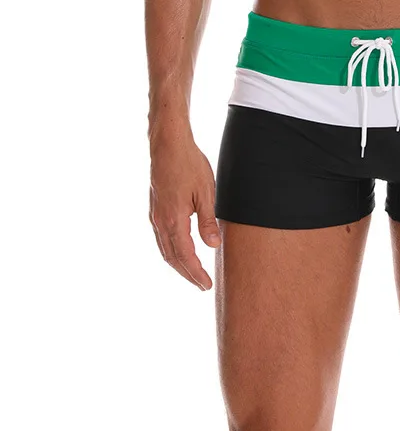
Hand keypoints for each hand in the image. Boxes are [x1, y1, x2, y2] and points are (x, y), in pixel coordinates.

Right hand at [149, 133, 220, 289]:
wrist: (168, 144)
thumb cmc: (189, 164)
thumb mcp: (206, 192)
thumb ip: (208, 221)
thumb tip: (213, 245)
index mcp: (173, 220)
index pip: (185, 256)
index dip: (195, 273)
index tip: (206, 285)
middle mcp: (160, 221)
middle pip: (172, 257)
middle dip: (187, 273)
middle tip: (201, 285)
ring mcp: (155, 215)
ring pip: (165, 249)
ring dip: (178, 264)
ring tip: (192, 273)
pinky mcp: (155, 208)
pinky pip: (161, 238)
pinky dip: (171, 250)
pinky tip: (180, 250)